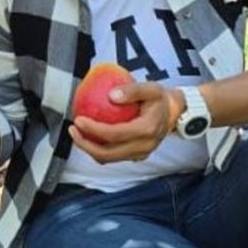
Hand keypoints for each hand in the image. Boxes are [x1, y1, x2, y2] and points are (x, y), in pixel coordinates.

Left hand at [69, 81, 183, 164]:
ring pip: (109, 158)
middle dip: (86, 145)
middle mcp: (143, 147)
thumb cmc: (160, 99)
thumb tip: (111, 95)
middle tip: (73, 130)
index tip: (79, 120)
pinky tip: (89, 137)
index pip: (114, 135)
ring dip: (90, 149)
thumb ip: (132, 90)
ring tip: (77, 134)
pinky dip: (99, 149)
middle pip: (108, 154)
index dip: (93, 130)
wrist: (174, 114)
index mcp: (146, 131)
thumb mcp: (150, 88)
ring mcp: (140, 154)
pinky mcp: (137, 156)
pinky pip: (114, 156)